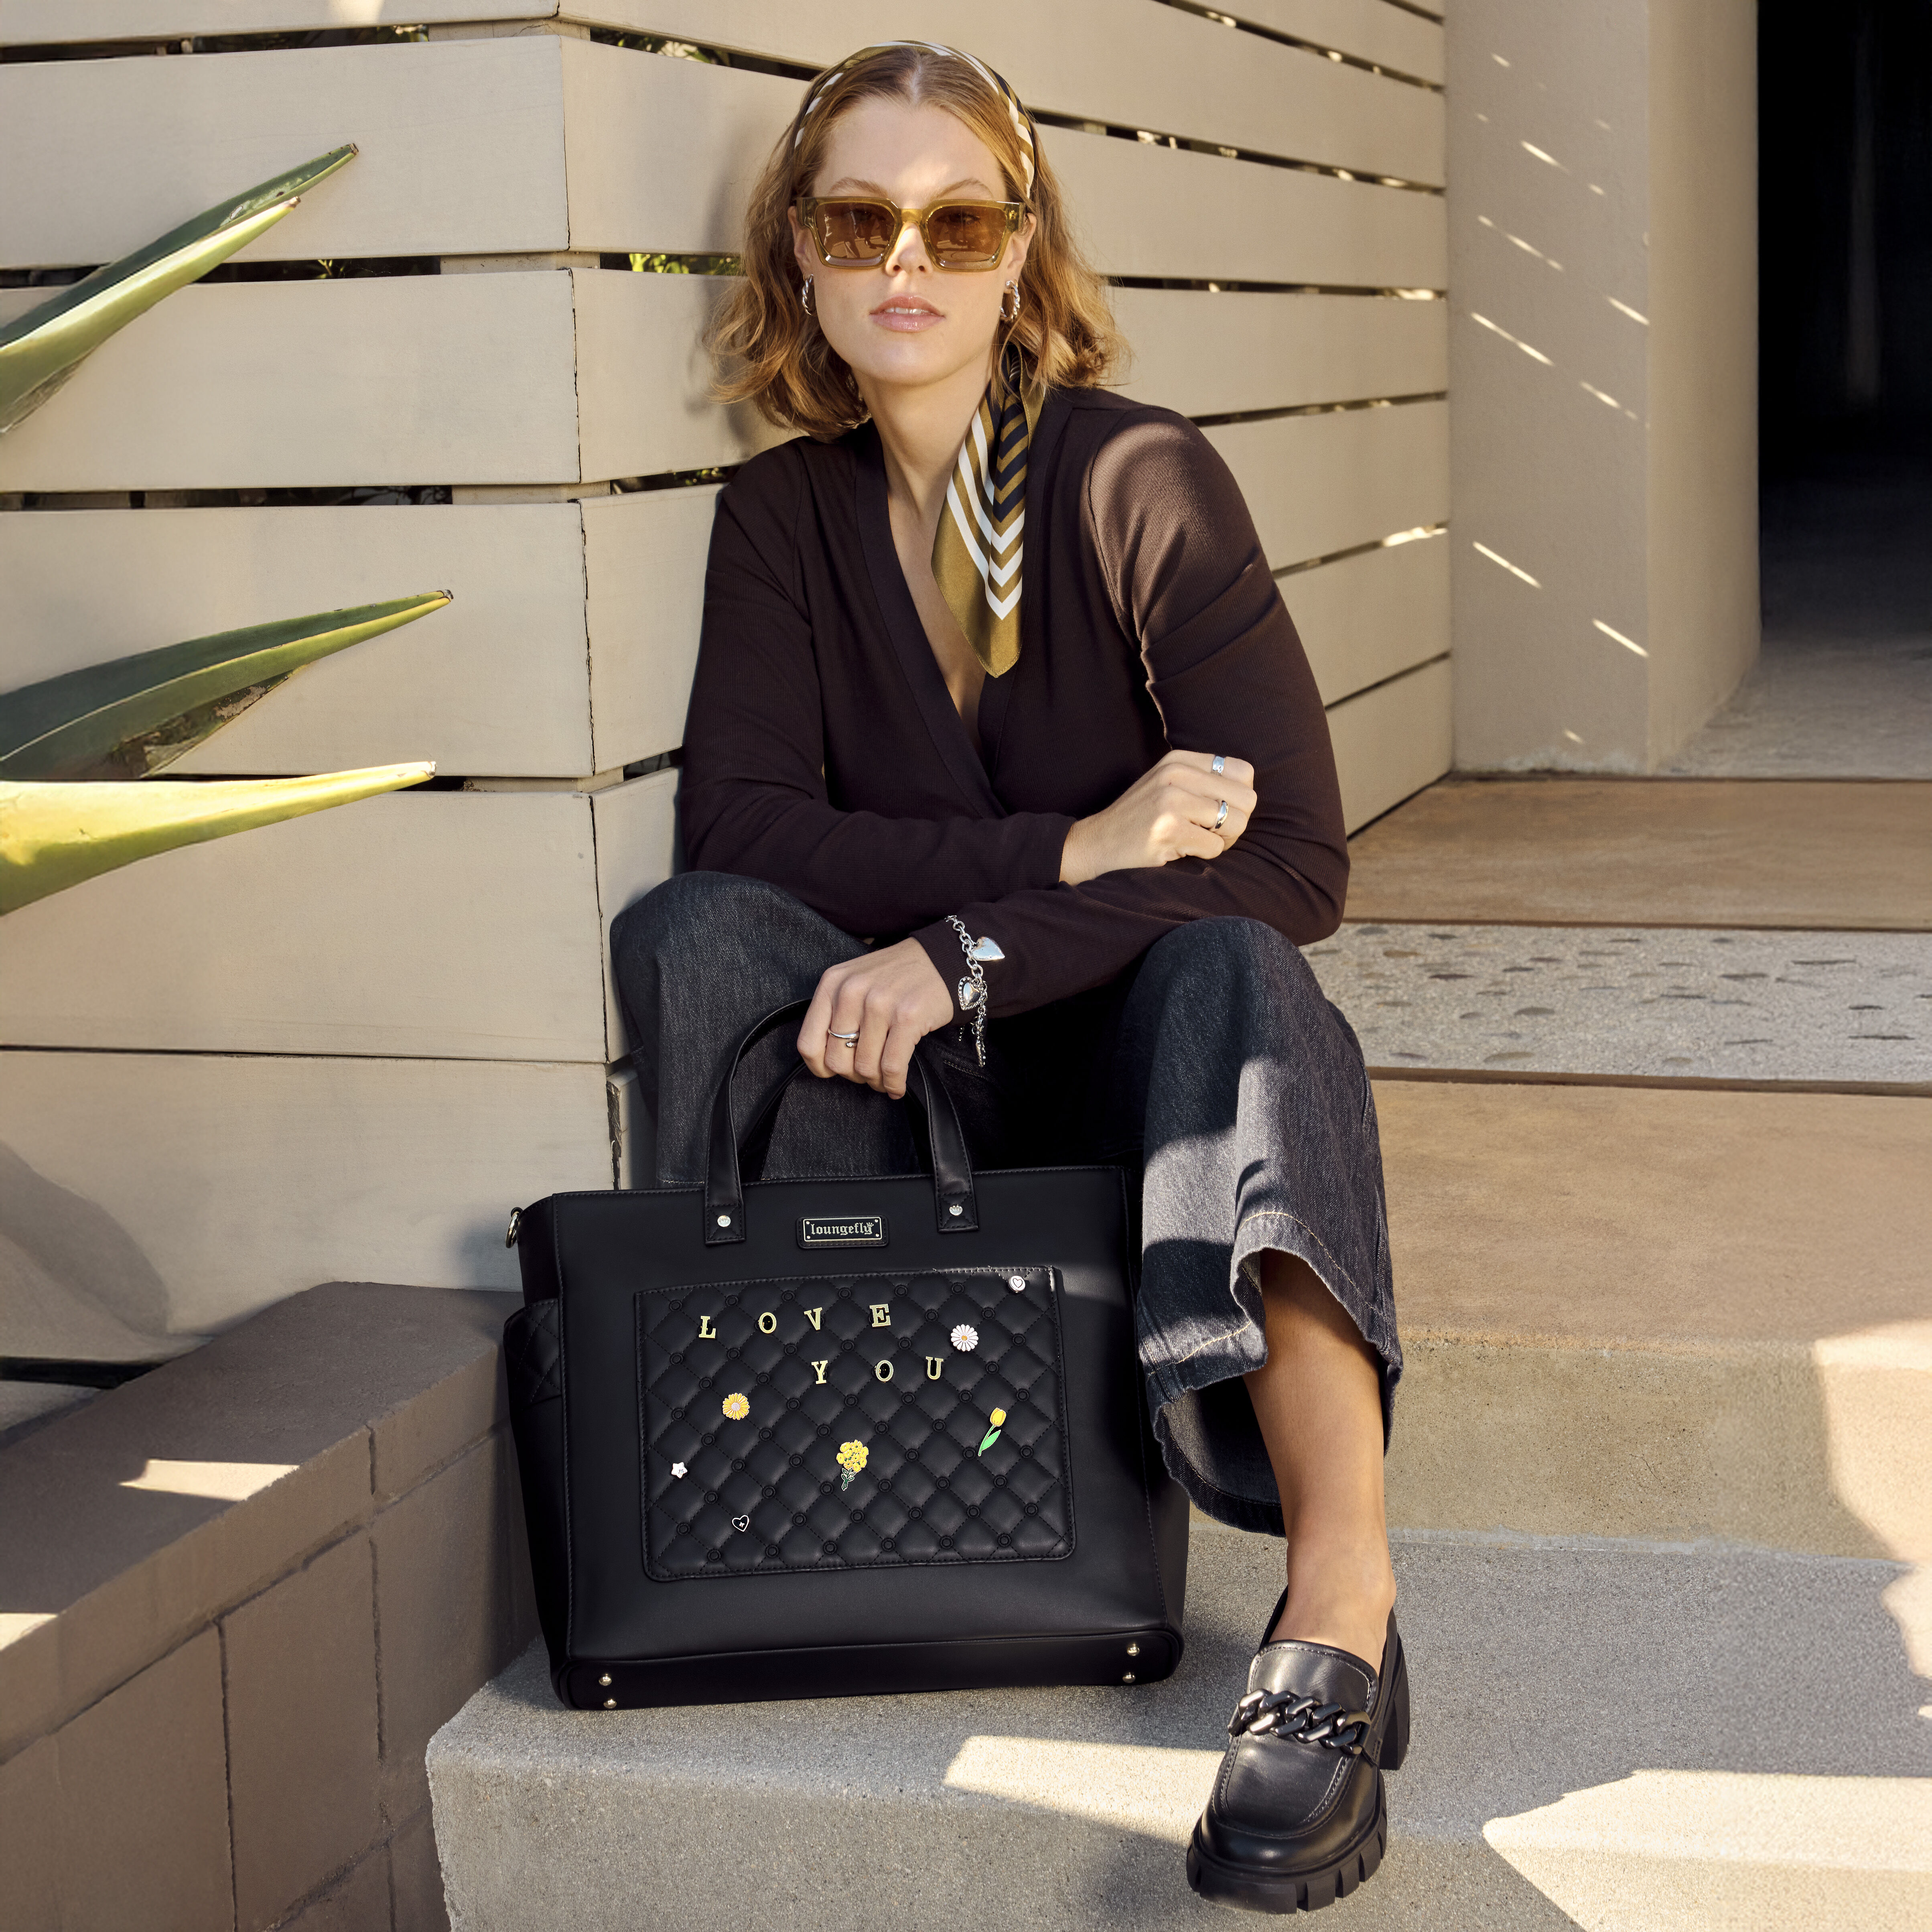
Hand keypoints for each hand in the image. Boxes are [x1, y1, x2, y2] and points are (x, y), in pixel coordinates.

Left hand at [798, 938, 956, 1098]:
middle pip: (837, 1061)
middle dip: (853, 1075)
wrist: (940, 959)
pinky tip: (897, 1086)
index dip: (820, 1068)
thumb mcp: (854, 982)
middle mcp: (851, 992)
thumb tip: (827, 1060)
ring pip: (865, 1068)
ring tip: (884, 1079)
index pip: (808, 1043)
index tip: (833, 1073)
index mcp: (832, 984)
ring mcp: (879, 1004)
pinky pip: (892, 1067)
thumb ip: (835, 1012)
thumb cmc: (895, 976)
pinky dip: (894, 1084)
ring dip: (876, 1082)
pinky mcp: (907, 1017)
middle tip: (868, 1073)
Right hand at [1059, 749, 1256, 885]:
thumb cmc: (1139, 819)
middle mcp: (1176, 774)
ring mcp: (1171, 800)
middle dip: (1235, 822)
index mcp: (1179, 760)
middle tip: (1210, 833)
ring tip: (1195, 840)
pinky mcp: (1168, 828)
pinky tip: (1180, 850)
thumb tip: (1248, 792)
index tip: (1216, 811)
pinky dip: (1204, 855)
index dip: (1238, 798)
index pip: (1243, 772)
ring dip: (1222, 840)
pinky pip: (1215, 847)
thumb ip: (1203, 781)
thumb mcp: (1167, 785)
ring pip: (1236, 823)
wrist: (1096, 843)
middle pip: (1246, 799)